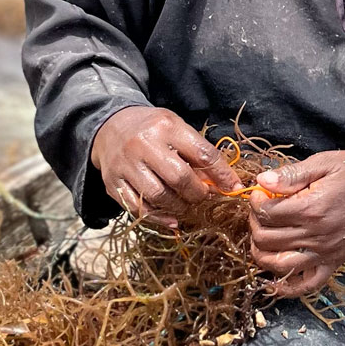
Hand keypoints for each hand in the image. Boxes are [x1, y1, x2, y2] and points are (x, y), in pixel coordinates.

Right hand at [90, 107, 241, 227]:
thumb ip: (198, 153)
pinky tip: (171, 218)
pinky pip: (139, 209)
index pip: (202, 154)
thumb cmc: (152, 129)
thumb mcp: (176, 128)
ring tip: (185, 204)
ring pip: (159, 196)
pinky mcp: (113, 183)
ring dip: (179, 207)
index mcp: (166, 127)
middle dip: (198, 193)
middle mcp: (144, 144)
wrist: (110, 127)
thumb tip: (226, 183)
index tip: (234, 188)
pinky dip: (159, 218)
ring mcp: (126, 165)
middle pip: (180, 178)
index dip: (222, 175)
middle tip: (202, 196)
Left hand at [247, 150, 344, 297]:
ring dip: (261, 253)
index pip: (266, 212)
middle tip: (261, 211)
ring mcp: (324, 253)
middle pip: (266, 238)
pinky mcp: (334, 262)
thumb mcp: (324, 162)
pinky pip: (307, 284)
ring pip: (278, 265)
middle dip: (255, 223)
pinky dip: (287, 288)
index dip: (256, 201)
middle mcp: (315, 235)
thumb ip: (292, 174)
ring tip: (262, 237)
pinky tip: (273, 282)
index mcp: (310, 208)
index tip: (260, 192)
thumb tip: (262, 180)